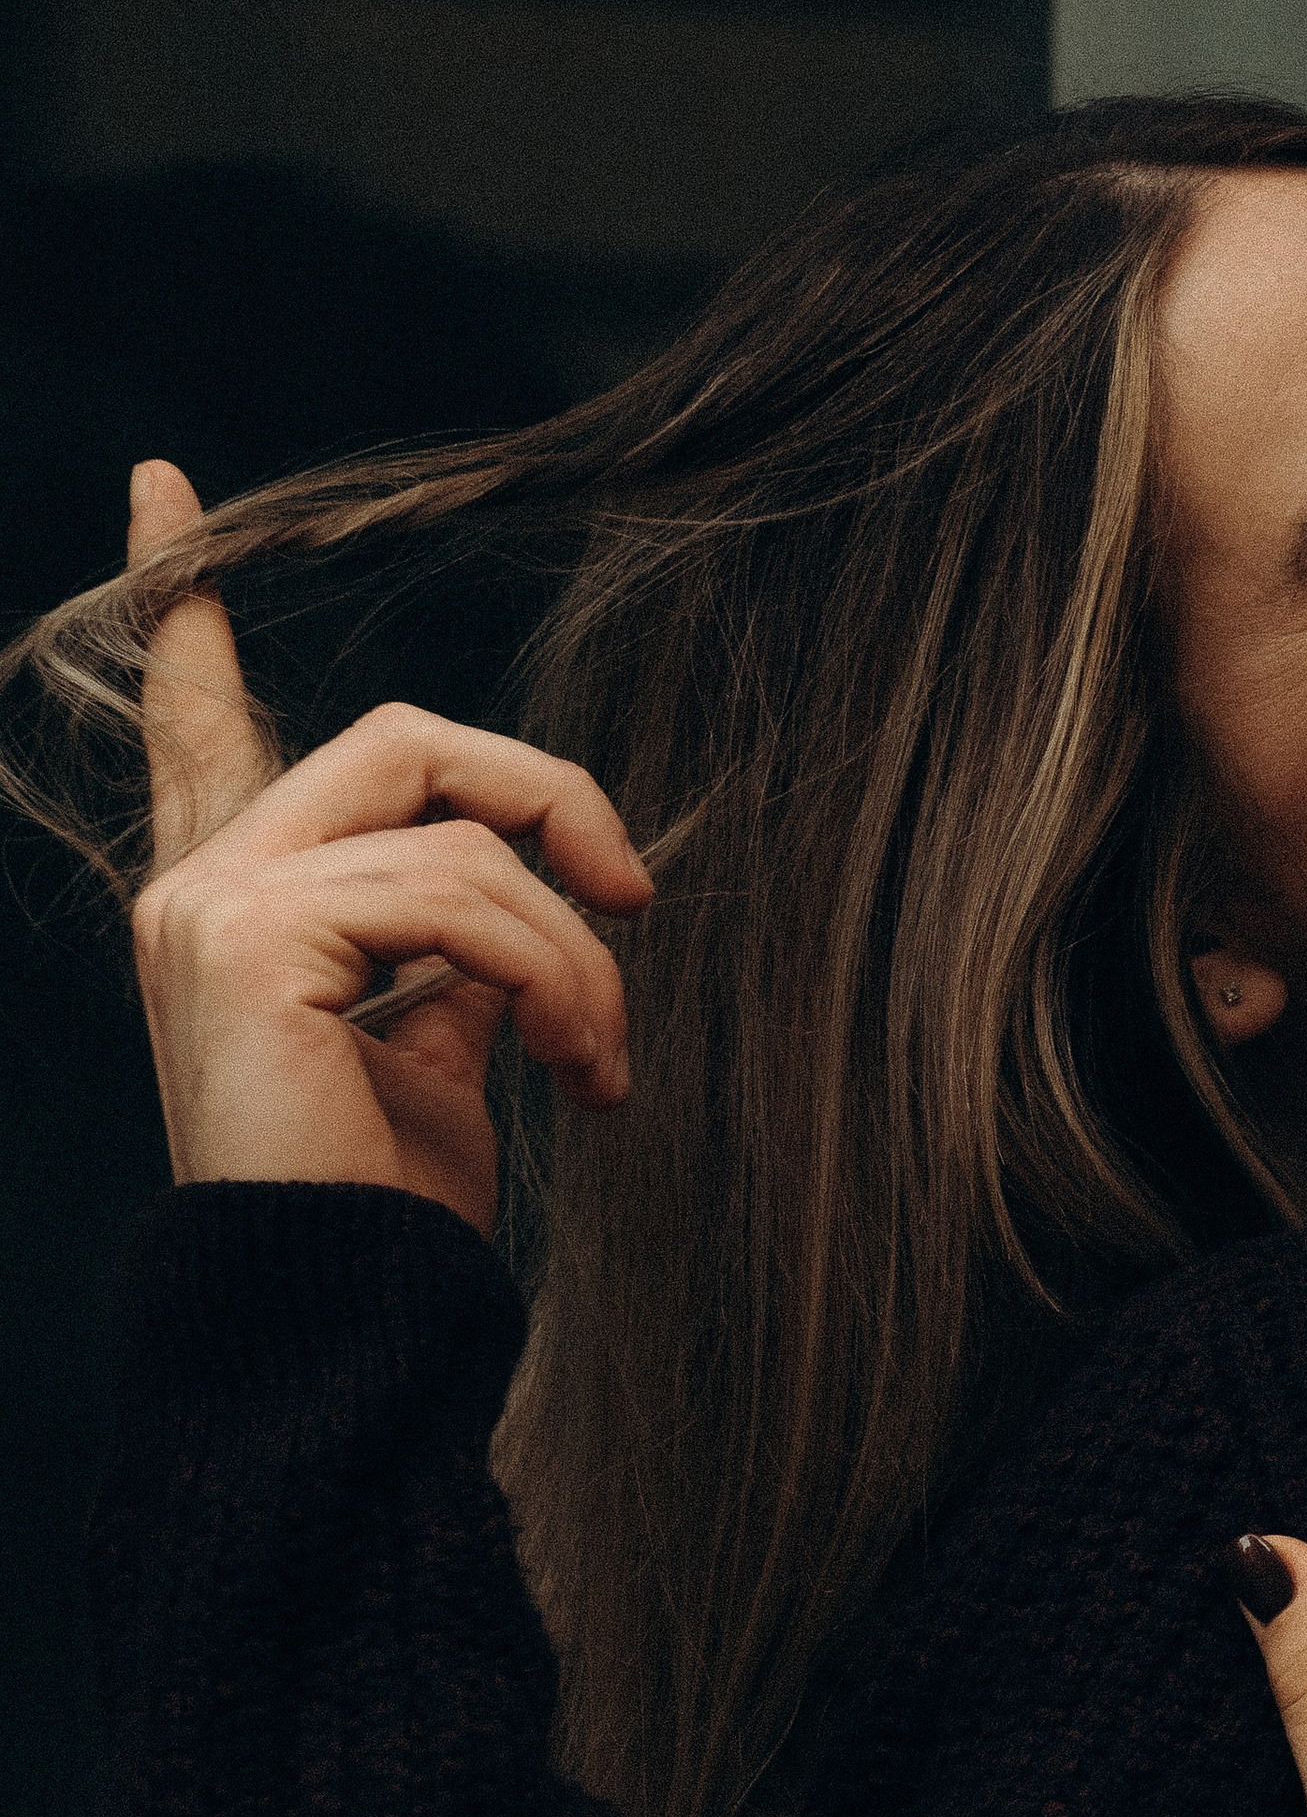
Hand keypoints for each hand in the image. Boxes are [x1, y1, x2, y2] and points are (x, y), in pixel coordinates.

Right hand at [125, 458, 652, 1237]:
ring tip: (606, 1061)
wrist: (345, 1330)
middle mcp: (198, 886)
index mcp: (238, 899)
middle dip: (549, 797)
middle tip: (636, 896)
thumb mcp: (443, 1044)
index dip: (177, 601)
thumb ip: (460, 938)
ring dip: (575, 946)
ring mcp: (209, 908)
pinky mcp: (249, 943)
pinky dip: (553, 973)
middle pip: (404, 740)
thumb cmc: (391, 1207)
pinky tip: (581, 1070)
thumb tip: (542, 877)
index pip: (199, 722)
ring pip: (460, 836)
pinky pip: (459, 895)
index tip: (160, 487)